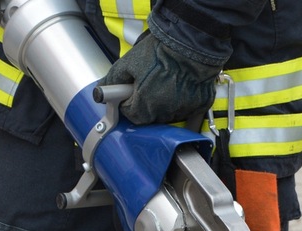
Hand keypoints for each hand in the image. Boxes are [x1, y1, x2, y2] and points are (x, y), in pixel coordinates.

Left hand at [98, 33, 222, 124]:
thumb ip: (113, 79)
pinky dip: (184, 103)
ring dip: (164, 104)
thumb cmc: (160, 51)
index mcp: (144, 106)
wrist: (190, 42)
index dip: (128, 102)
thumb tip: (101, 90)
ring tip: (166, 82)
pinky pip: (189, 111)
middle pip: (150, 117)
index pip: (130, 115)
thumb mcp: (129, 62)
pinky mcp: (199, 105)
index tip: (131, 91)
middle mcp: (164, 112)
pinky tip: (181, 87)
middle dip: (146, 104)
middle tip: (149, 84)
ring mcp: (183, 110)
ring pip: (169, 114)